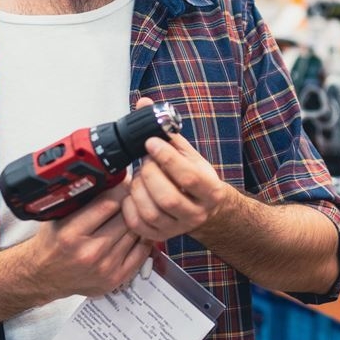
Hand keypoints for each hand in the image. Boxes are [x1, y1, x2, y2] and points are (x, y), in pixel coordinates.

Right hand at [25, 185, 150, 300]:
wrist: (44, 276)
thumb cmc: (52, 244)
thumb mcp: (58, 216)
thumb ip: (82, 200)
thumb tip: (110, 178)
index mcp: (71, 233)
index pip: (108, 203)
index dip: (120, 188)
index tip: (124, 182)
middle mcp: (89, 252)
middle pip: (126, 217)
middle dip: (129, 203)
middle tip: (130, 196)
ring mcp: (105, 267)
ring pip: (136, 232)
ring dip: (137, 220)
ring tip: (131, 214)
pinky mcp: (116, 278)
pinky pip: (142, 250)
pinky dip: (142, 238)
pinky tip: (134, 232)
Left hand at [123, 95, 233, 243]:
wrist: (205, 210)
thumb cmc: (195, 178)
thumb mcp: (187, 152)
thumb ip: (166, 130)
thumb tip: (144, 103)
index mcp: (210, 191)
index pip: (187, 176)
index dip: (165, 157)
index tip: (151, 143)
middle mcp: (196, 213)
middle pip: (167, 196)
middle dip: (149, 173)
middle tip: (146, 161)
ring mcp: (178, 228)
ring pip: (151, 211)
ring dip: (138, 188)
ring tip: (140, 176)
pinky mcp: (161, 237)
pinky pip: (138, 224)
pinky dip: (130, 205)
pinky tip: (134, 192)